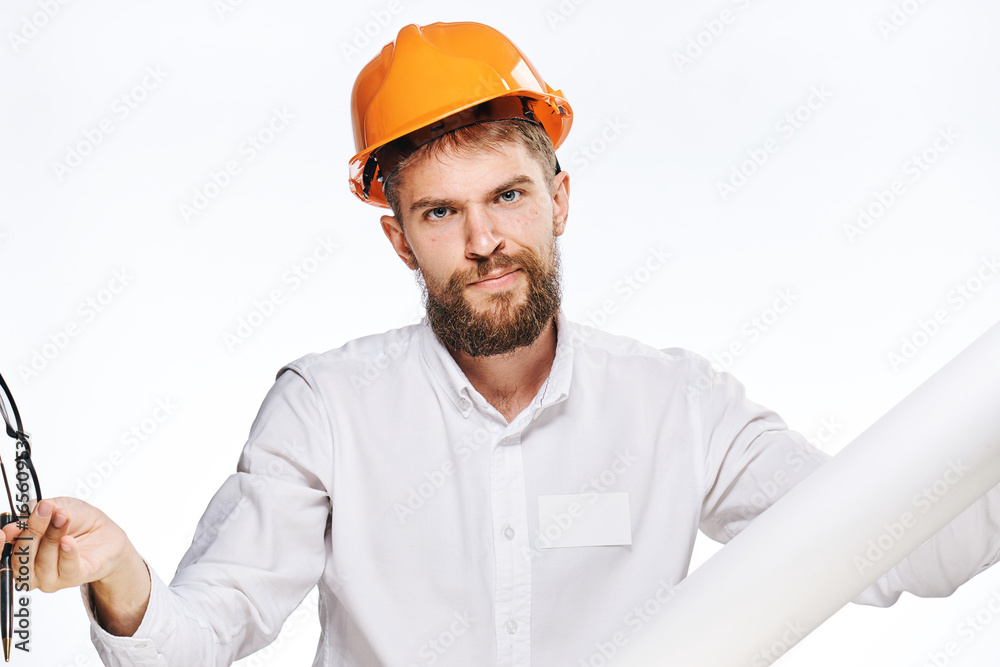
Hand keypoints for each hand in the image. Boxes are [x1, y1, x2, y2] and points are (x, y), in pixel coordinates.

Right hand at [1, 497, 149, 634]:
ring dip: (52, 536)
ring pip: (43, 561)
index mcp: (20, 550)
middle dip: (32, 531)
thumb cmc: (77, 520)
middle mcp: (31, 568)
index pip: (3, 551)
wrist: (105, 532)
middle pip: (21, 556)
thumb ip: (37, 513)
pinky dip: (67, 553)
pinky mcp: (74, 578)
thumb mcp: (56, 507)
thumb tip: (18, 522)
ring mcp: (50, 577)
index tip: (9, 527)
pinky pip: (67, 568)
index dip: (3, 541)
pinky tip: (68, 541)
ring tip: (62, 517)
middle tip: (44, 509)